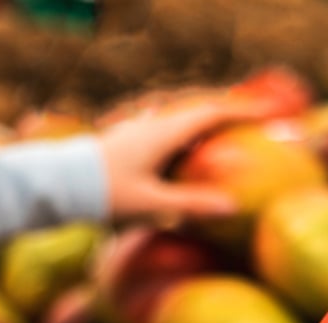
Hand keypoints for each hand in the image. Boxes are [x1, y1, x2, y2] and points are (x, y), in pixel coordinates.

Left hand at [96, 92, 276, 223]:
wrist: (58, 185)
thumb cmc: (105, 194)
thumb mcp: (151, 203)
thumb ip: (192, 204)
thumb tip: (233, 207)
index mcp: (164, 133)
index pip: (212, 113)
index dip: (243, 112)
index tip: (269, 113)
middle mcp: (153, 125)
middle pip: (199, 113)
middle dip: (228, 116)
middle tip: (254, 123)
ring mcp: (139, 130)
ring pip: (181, 123)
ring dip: (206, 128)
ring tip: (227, 141)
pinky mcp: (128, 142)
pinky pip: (167, 134)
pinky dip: (187, 140)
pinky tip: (187, 157)